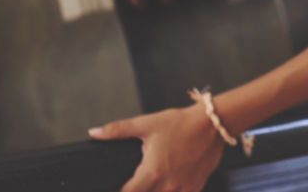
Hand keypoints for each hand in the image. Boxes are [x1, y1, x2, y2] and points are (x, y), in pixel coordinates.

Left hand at [88, 104, 225, 191]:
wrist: (214, 124)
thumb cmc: (181, 123)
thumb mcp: (147, 124)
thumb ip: (118, 130)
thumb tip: (93, 132)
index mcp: (152, 172)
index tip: (118, 188)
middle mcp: (167, 185)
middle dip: (139, 191)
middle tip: (138, 183)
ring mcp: (183, 189)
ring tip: (153, 182)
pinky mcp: (195, 188)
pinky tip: (168, 185)